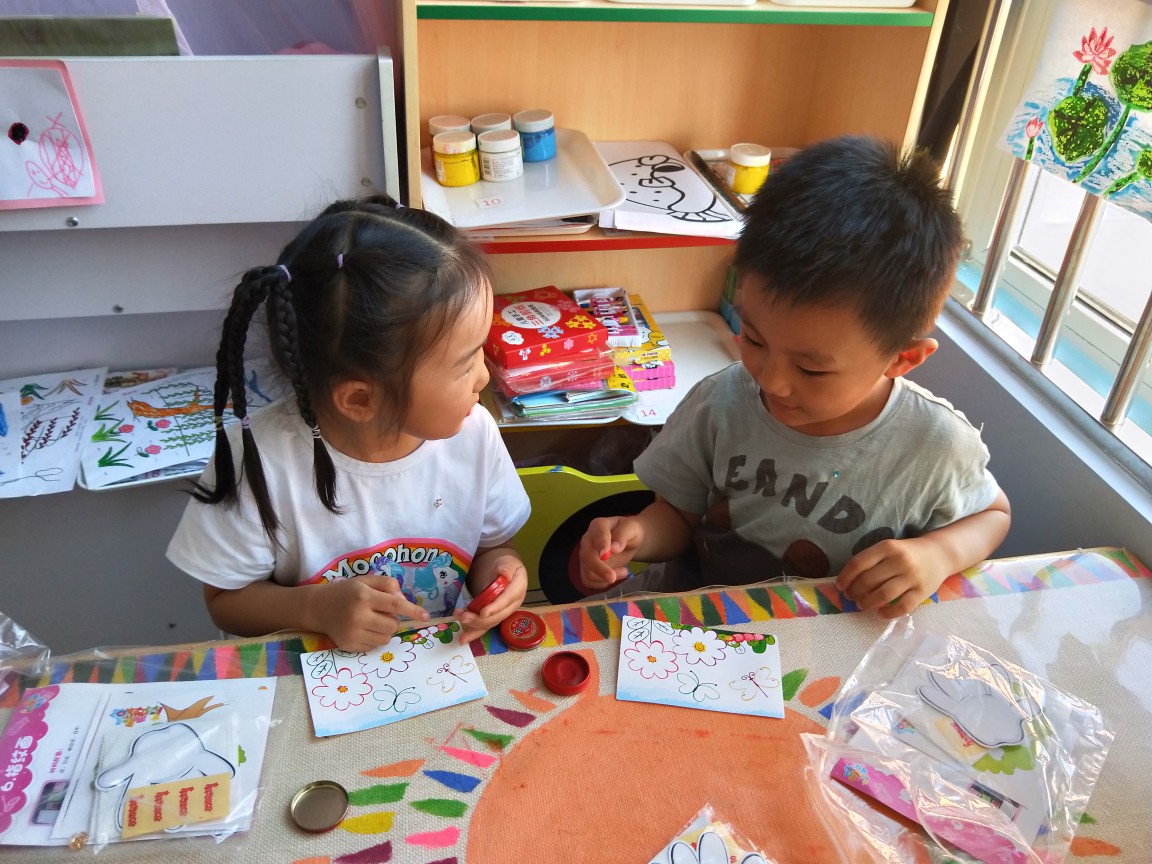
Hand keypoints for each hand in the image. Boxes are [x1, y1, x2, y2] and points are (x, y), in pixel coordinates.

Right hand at [311, 573, 428, 651]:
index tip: (425, 616)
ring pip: (386, 638)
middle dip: (392, 620)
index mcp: (364, 596)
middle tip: (380, 613)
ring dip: (385, 631)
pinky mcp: (349, 646)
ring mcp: (353, 633)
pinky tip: (363, 629)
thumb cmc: (346, 592)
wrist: (317, 608)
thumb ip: (387, 585)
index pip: (395, 605)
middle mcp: (358, 615)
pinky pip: (374, 647)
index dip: (412, 611)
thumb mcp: (365, 581)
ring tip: (372, 621)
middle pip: (393, 625)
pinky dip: (374, 639)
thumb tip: (404, 602)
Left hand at [456, 555, 526, 644]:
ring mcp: (503, 612)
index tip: (483, 613)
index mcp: (517, 590)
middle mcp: (512, 605)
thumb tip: (504, 575)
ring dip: (474, 625)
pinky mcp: (494, 616)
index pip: (507, 600)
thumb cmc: (505, 564)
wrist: (503, 569)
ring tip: (459, 619)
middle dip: (480, 619)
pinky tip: (463, 639)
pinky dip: (474, 633)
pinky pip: (485, 627)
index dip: (495, 607)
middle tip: (463, 616)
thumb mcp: (507, 562)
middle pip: (497, 616)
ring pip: (490, 623)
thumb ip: (506, 568)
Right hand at [578, 515, 643, 591]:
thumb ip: (623, 535)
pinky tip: (615, 577)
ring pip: (587, 572)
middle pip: (587, 556)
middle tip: (613, 578)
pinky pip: (588, 581)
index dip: (601, 544)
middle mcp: (587, 540)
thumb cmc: (629, 532)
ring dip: (605, 578)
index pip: (598, 534)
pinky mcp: (586, 569)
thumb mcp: (632, 529)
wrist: (627, 541)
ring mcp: (585, 555)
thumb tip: (615, 548)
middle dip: (599, 569)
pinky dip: (601, 584)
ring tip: (624, 571)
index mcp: (598, 526)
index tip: (605, 555)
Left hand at [836, 537, 949, 618]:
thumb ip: (871, 561)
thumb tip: (847, 582)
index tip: (839, 586)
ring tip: (861, 605)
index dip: (845, 577)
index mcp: (887, 547)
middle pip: (869, 580)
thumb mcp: (889, 548)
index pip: (859, 563)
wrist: (939, 554)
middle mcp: (900, 561)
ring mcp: (912, 577)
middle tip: (850, 597)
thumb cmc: (907, 553)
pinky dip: (889, 613)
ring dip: (868, 602)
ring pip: (884, 594)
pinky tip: (881, 613)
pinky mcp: (923, 591)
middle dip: (854, 591)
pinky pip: (903, 606)